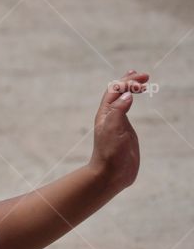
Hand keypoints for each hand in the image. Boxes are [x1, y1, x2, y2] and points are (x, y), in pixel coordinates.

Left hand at [89, 69, 148, 191]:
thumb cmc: (110, 152)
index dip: (127, 82)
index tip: (142, 81)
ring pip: (121, 99)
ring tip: (139, 80)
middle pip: (117, 92)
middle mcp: (110, 116)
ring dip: (129, 88)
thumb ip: (119, 111)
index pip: (114, 91)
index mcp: (105, 114)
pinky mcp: (125, 130)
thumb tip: (127, 94)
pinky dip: (130, 100)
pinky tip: (133, 97)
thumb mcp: (113, 129)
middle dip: (129, 81)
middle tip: (144, 75)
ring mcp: (117, 122)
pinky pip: (125, 109)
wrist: (111, 173)